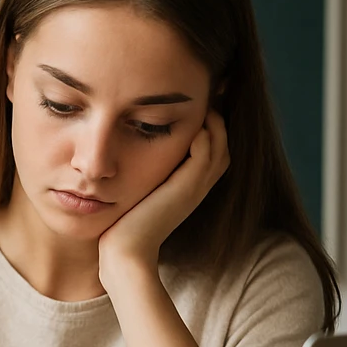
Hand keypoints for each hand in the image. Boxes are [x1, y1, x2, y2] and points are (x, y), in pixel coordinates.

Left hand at [99, 110, 229, 277]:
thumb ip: (143, 177)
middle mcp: (197, 188)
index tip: (201, 106)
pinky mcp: (186, 188)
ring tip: (206, 103)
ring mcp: (194, 189)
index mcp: (188, 189)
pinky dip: (206, 136)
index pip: (212, 153)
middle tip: (212, 96)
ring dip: (215, 123)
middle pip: (223, 147)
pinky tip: (195, 123)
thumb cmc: (124, 225)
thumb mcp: (138, 194)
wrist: (124, 251)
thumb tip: (128, 157)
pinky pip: (205, 155)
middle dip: (219, 120)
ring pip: (219, 148)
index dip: (211, 130)